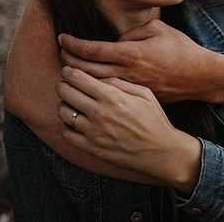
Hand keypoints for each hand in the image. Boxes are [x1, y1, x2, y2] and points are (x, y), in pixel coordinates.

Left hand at [56, 67, 201, 192]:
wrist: (160, 152)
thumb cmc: (154, 120)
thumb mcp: (144, 93)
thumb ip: (120, 82)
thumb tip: (99, 78)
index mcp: (112, 97)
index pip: (78, 78)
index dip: (69, 71)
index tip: (68, 71)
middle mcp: (99, 114)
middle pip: (66, 92)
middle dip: (63, 85)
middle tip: (66, 84)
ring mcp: (93, 133)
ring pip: (62, 112)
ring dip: (64, 105)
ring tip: (71, 104)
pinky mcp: (91, 148)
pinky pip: (67, 133)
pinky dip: (67, 125)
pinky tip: (76, 122)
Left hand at [58, 19, 216, 102]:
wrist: (200, 78)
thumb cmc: (180, 50)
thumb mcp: (158, 29)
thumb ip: (132, 31)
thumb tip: (115, 39)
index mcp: (131, 53)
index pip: (91, 49)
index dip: (72, 44)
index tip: (62, 38)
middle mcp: (127, 74)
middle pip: (86, 71)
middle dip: (68, 62)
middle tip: (62, 54)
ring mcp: (130, 91)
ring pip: (93, 88)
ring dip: (76, 81)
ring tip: (69, 72)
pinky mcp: (135, 102)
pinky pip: (106, 99)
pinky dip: (92, 93)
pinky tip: (85, 90)